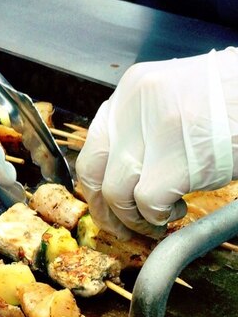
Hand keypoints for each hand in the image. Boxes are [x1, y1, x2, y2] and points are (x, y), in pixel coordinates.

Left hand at [76, 48, 237, 239]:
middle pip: (93, 171)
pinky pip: (148, 203)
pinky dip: (159, 217)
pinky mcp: (177, 158)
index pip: (93, 146)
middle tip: (121, 226)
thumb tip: (117, 174)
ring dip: (135, 217)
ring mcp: (154, 131)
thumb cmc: (232, 105)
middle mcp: (134, 105)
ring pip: (116, 192)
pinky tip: (177, 210)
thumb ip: (141, 128)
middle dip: (104, 208)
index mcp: (132, 90)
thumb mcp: (173, 101)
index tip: (106, 204)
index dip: (96, 184)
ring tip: (158, 218)